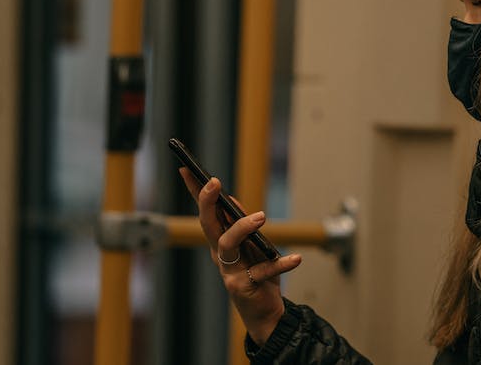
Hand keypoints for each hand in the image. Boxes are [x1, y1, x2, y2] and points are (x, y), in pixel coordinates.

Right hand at [179, 168, 303, 345]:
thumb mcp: (253, 245)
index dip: (194, 192)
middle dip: (206, 202)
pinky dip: (279, 264)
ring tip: (261, 217)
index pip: (206, 213)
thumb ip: (242, 224)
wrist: (265, 312)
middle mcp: (219, 254)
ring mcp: (228, 271)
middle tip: (214, 182)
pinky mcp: (243, 286)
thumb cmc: (258, 275)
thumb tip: (232, 201)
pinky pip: (261, 271)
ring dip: (242, 227)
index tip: (186, 169)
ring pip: (227, 244)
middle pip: (207, 225)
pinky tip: (295, 258)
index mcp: (220, 242)